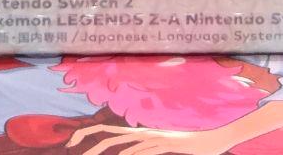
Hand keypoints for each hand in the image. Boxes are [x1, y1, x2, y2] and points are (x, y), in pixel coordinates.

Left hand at [69, 124, 240, 154]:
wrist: (212, 141)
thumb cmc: (187, 148)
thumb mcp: (161, 149)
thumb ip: (145, 150)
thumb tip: (128, 153)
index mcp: (140, 134)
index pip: (109, 130)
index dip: (90, 132)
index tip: (74, 142)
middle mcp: (144, 132)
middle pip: (109, 131)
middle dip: (88, 137)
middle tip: (70, 145)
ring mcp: (154, 138)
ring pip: (122, 141)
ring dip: (103, 148)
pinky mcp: (165, 144)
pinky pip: (144, 149)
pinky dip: (130, 154)